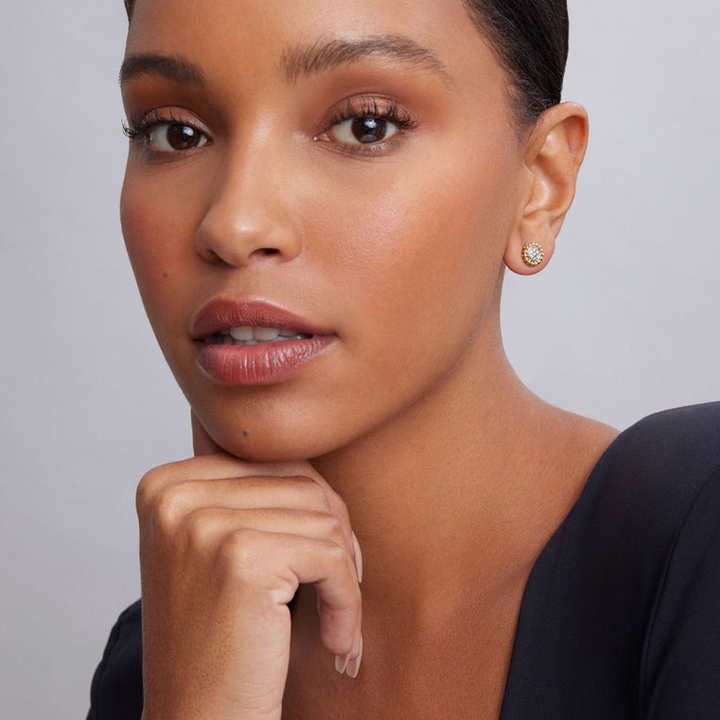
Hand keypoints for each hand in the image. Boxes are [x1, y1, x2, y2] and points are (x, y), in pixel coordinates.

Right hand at [137, 413, 362, 719]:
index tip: (321, 562)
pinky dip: (348, 601)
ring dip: (344, 575)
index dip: (313, 511)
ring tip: (334, 620)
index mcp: (164, 483)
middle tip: (337, 590)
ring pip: (325, 516)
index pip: (275, 461)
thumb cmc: (219, 639)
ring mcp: (203, 522)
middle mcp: (174, 494)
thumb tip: (301, 432)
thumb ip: (244, 491)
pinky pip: (331, 556)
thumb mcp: (214, 548)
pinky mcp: (241, 557)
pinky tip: (335, 641)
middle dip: (335, 538)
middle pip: (305, 482)